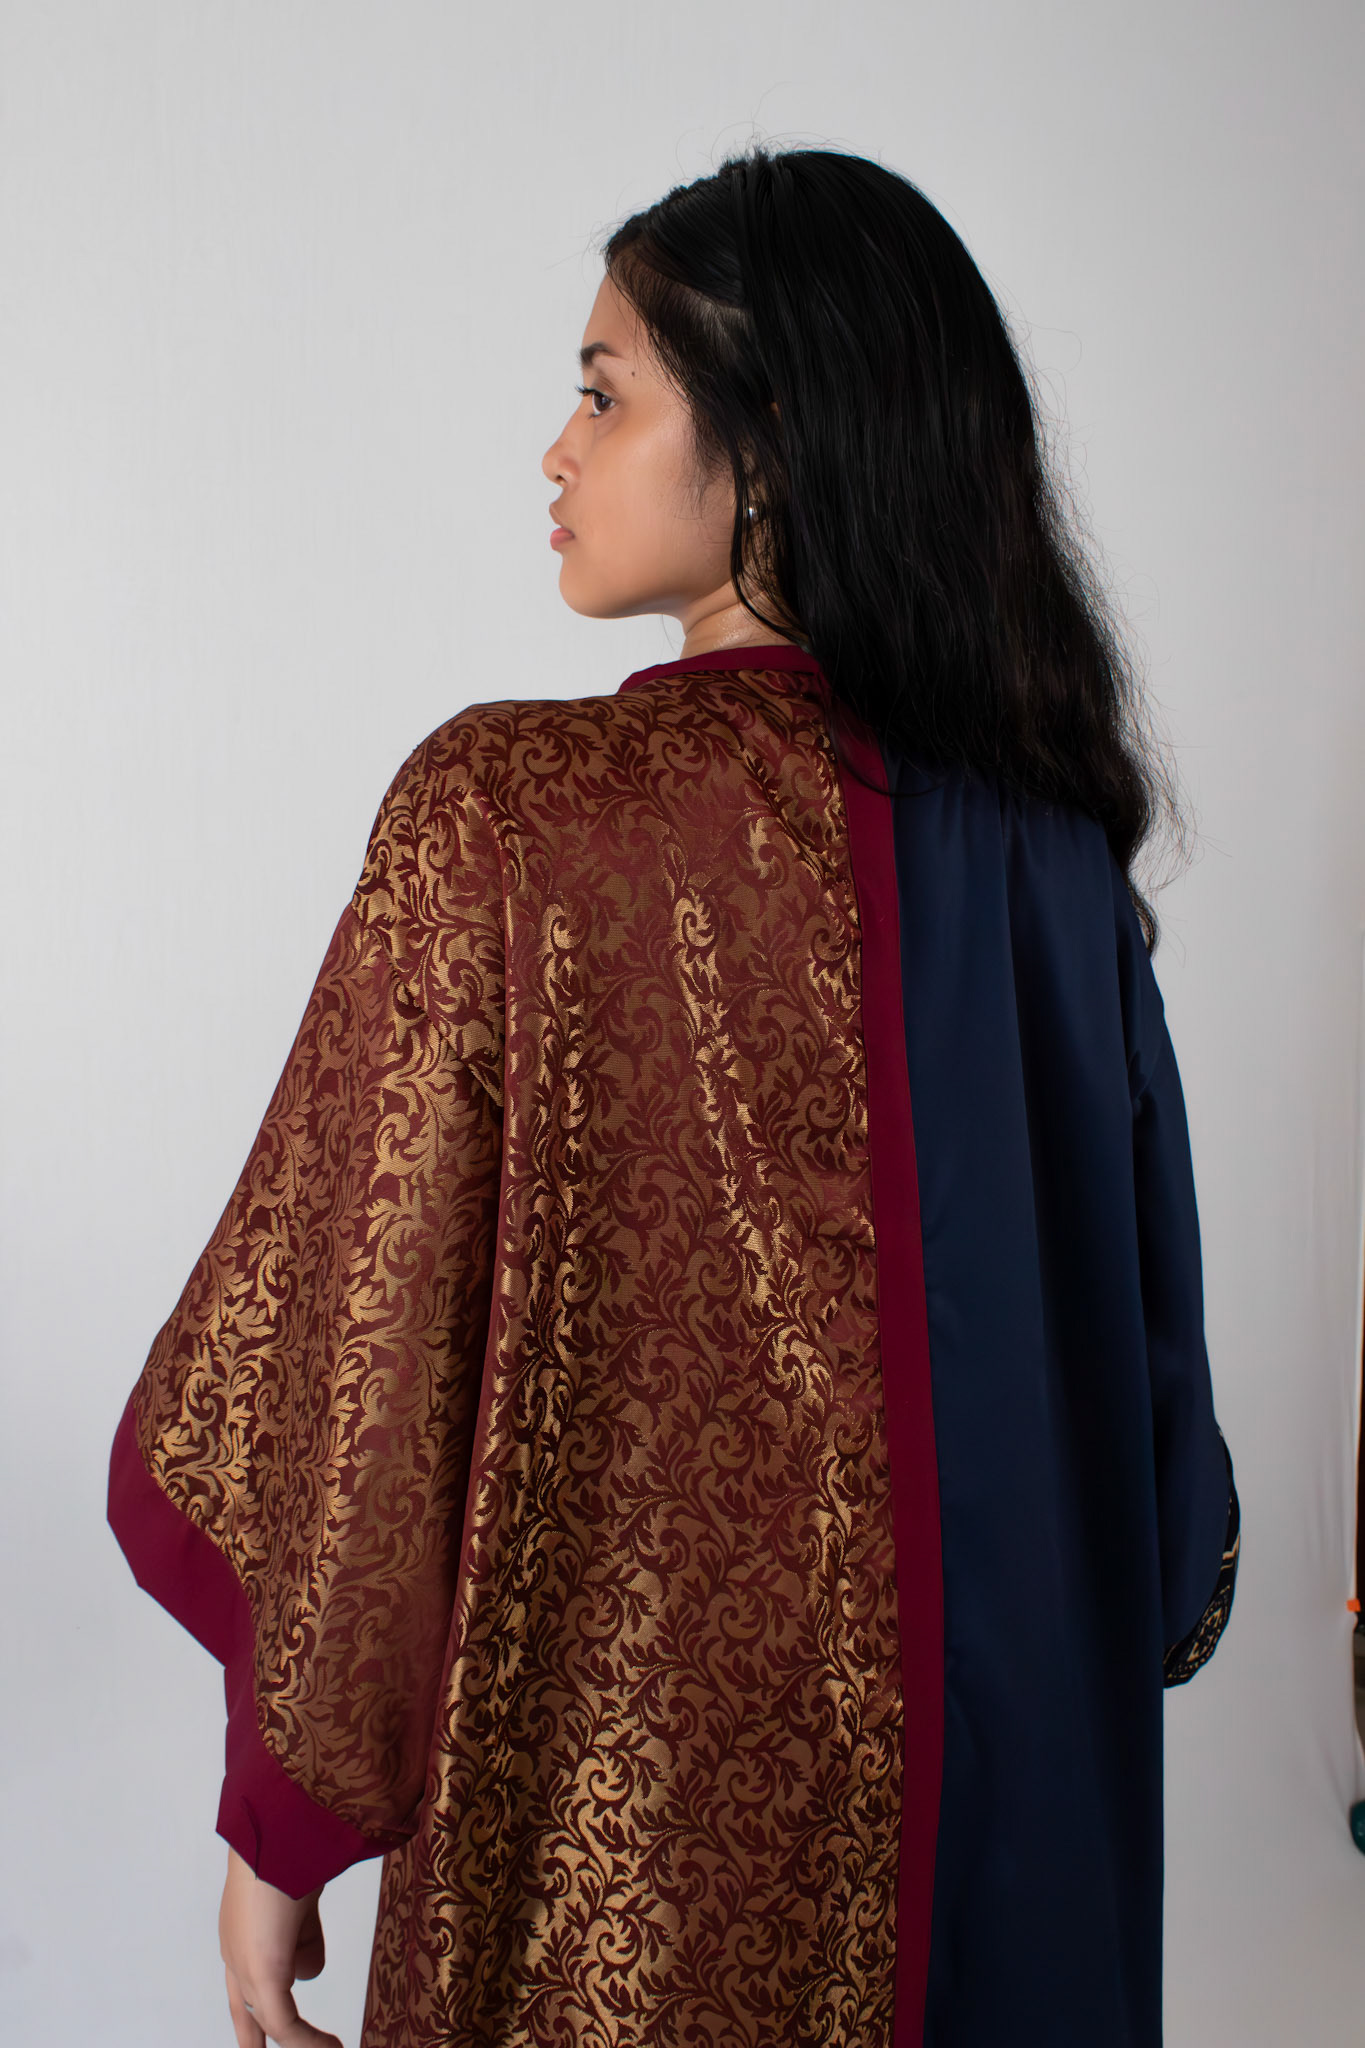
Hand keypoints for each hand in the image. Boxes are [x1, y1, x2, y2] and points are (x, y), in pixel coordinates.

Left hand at [218, 1844, 343, 2047]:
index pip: (241, 1987)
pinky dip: (309, 2041)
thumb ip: (302, 1933)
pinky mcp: (265, 1972)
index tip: (261, 2040)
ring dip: (303, 2039)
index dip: (252, 2020)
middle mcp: (236, 1952)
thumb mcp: (300, 1894)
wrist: (280, 1825)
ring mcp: (246, 1964)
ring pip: (270, 2019)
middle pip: (247, 2011)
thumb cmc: (293, 1842)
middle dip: (267, 2036)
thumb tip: (308, 1972)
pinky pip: (285, 2023)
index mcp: (240, 1930)